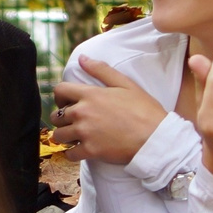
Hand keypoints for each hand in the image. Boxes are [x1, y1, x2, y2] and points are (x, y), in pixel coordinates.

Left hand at [51, 59, 167, 164]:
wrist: (156, 139)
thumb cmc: (144, 110)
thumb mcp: (126, 84)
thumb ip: (101, 70)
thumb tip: (82, 58)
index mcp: (90, 95)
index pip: (60, 90)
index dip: (61, 97)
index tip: (67, 103)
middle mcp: (82, 113)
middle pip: (56, 116)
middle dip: (62, 118)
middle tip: (74, 122)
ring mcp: (85, 133)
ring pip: (59, 135)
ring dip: (65, 136)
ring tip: (76, 136)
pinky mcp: (90, 151)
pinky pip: (69, 154)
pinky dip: (72, 154)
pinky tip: (80, 150)